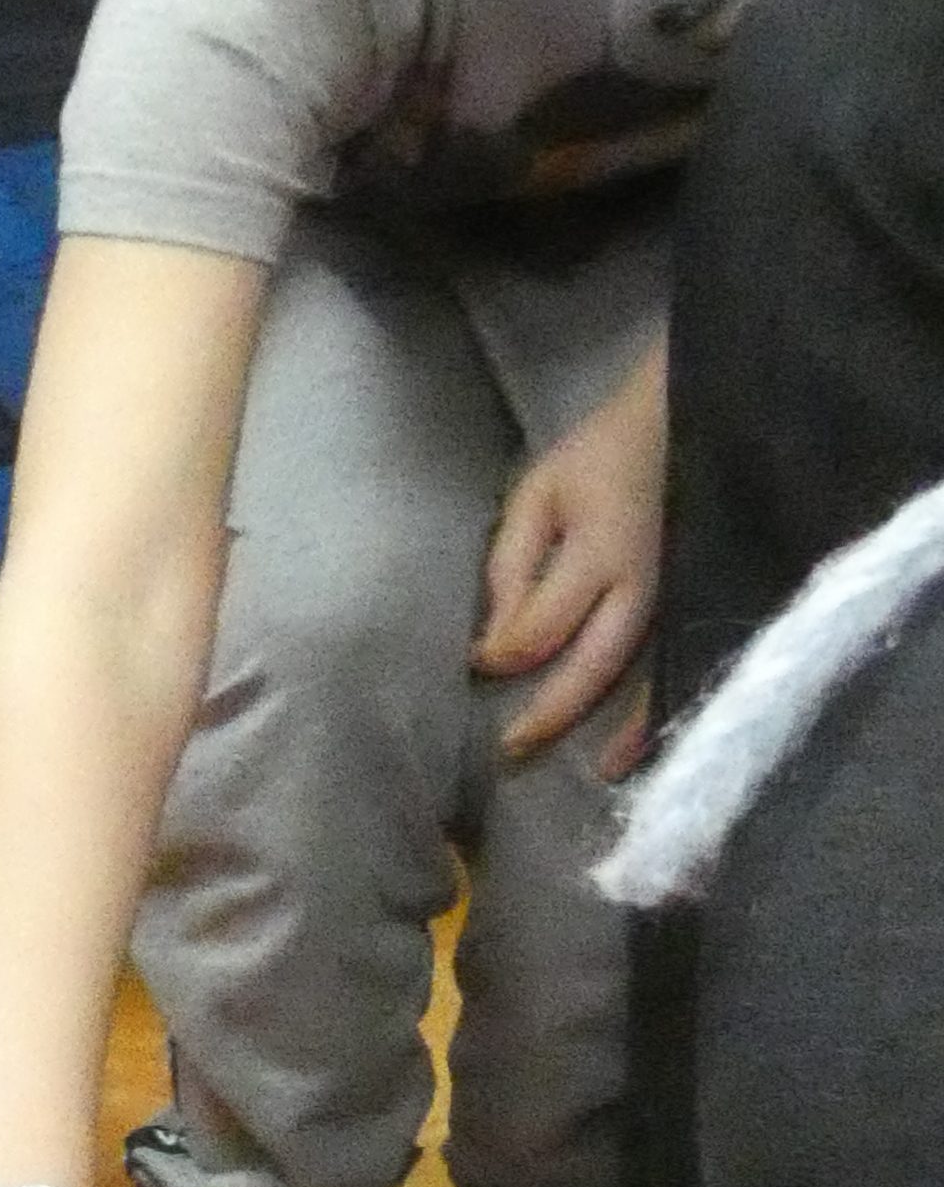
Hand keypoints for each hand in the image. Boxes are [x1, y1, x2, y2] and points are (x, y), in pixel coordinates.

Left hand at [473, 348, 663, 768]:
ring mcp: (683, 593)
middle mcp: (646, 579)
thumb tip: (493, 644)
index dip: (508, 650)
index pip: (544, 620)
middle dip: (552, 710)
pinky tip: (652, 746)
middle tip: (512, 750)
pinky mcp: (707, 598)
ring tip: (601, 772)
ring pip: (648, 673)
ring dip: (625, 728)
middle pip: (596, 660)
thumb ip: (513, 562)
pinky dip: (668, 707)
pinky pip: (684, 662)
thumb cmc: (604, 454)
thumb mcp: (541, 491)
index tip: (479, 666)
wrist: (695, 414)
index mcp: (599, 544)